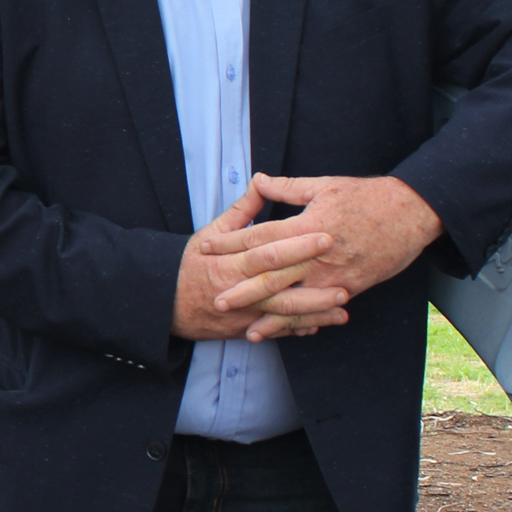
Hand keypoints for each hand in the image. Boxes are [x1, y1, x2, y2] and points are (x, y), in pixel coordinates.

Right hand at [171, 184, 346, 342]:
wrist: (167, 302)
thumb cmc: (191, 263)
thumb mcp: (211, 231)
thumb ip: (242, 209)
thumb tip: (261, 180)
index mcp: (232, 261)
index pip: (268, 251)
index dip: (297, 245)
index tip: (325, 236)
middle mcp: (239, 289)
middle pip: (281, 287)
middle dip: (314, 286)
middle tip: (345, 280)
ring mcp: (243, 312)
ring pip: (283, 314)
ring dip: (314, 312)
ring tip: (342, 306)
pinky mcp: (244, 328)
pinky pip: (276, 331)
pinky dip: (299, 328)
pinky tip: (323, 323)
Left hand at [203, 174, 443, 339]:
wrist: (412, 213)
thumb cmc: (367, 196)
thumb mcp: (324, 185)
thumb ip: (288, 187)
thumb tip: (257, 180)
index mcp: (307, 224)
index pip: (260, 236)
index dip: (230, 243)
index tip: (206, 249)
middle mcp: (317, 253)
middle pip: (273, 274)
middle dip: (243, 290)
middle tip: (217, 302)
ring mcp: (334, 274)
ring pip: (297, 299)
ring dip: (271, 316)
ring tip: (248, 330)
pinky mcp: (351, 288)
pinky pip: (321, 309)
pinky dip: (303, 322)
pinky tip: (289, 332)